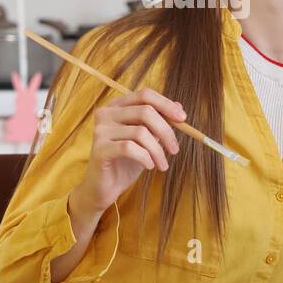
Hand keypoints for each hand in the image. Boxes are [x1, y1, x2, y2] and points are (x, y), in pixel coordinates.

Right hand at [77, 87, 184, 213]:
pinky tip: (149, 166)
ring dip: (157, 151)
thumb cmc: (126, 162)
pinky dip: (145, 157)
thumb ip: (158, 122)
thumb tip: (179, 107)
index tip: (183, 119)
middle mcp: (106, 114)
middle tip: (175, 149)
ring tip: (162, 164)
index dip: (166, 104)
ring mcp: (100, 130)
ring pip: (140, 132)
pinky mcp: (99, 149)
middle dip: (166, 131)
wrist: (105, 187)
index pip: (144, 95)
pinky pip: (129, 148)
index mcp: (117, 107)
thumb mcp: (147, 140)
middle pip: (145, 111)